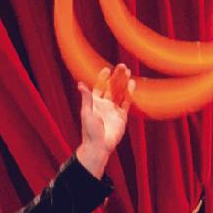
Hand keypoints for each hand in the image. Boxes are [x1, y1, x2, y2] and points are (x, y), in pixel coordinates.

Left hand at [76, 63, 134, 177]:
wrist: (99, 146)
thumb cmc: (90, 131)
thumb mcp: (86, 112)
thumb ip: (86, 98)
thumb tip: (80, 84)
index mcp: (94, 103)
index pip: (99, 87)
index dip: (103, 78)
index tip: (106, 69)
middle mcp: (104, 105)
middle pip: (112, 87)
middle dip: (116, 77)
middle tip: (122, 66)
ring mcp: (113, 110)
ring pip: (120, 93)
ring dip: (124, 83)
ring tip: (128, 72)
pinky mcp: (121, 116)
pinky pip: (126, 103)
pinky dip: (129, 94)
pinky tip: (132, 85)